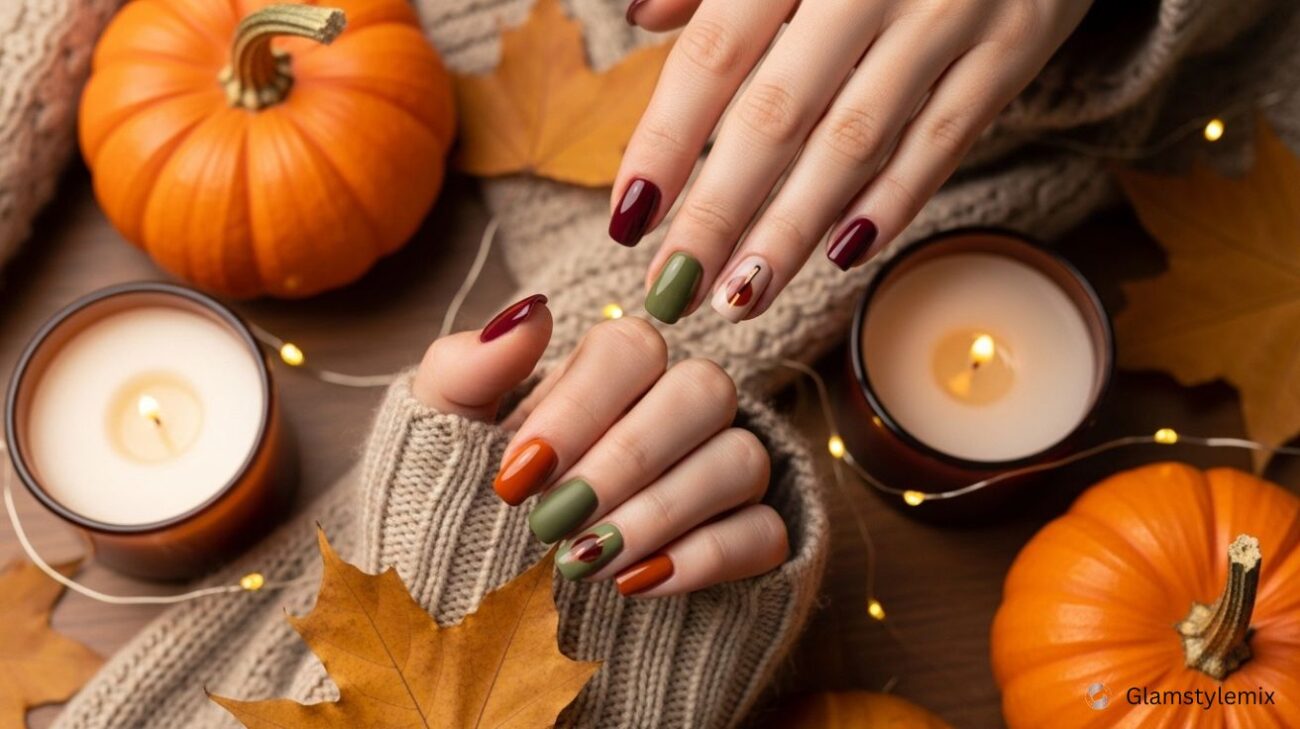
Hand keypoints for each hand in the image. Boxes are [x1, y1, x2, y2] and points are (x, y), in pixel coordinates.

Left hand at [413, 295, 787, 596]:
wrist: (476, 623)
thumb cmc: (455, 510)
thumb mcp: (437, 440)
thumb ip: (467, 368)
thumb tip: (531, 311)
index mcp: (607, 375)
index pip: (633, 346)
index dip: (581, 405)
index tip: (518, 474)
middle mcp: (675, 412)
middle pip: (704, 390)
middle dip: (625, 460)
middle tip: (554, 522)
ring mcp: (718, 477)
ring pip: (740, 459)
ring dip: (660, 512)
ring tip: (585, 562)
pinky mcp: (747, 544)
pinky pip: (764, 533)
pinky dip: (704, 558)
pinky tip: (635, 585)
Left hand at [613, 0, 1093, 323]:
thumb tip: (641, 21)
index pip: (713, 56)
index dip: (666, 144)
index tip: (630, 221)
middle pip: (777, 116)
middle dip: (718, 215)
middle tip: (676, 290)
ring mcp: (949, 12)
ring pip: (855, 143)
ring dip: (792, 231)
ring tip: (742, 296)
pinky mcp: (1015, 45)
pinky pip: (943, 140)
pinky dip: (892, 203)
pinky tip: (841, 256)